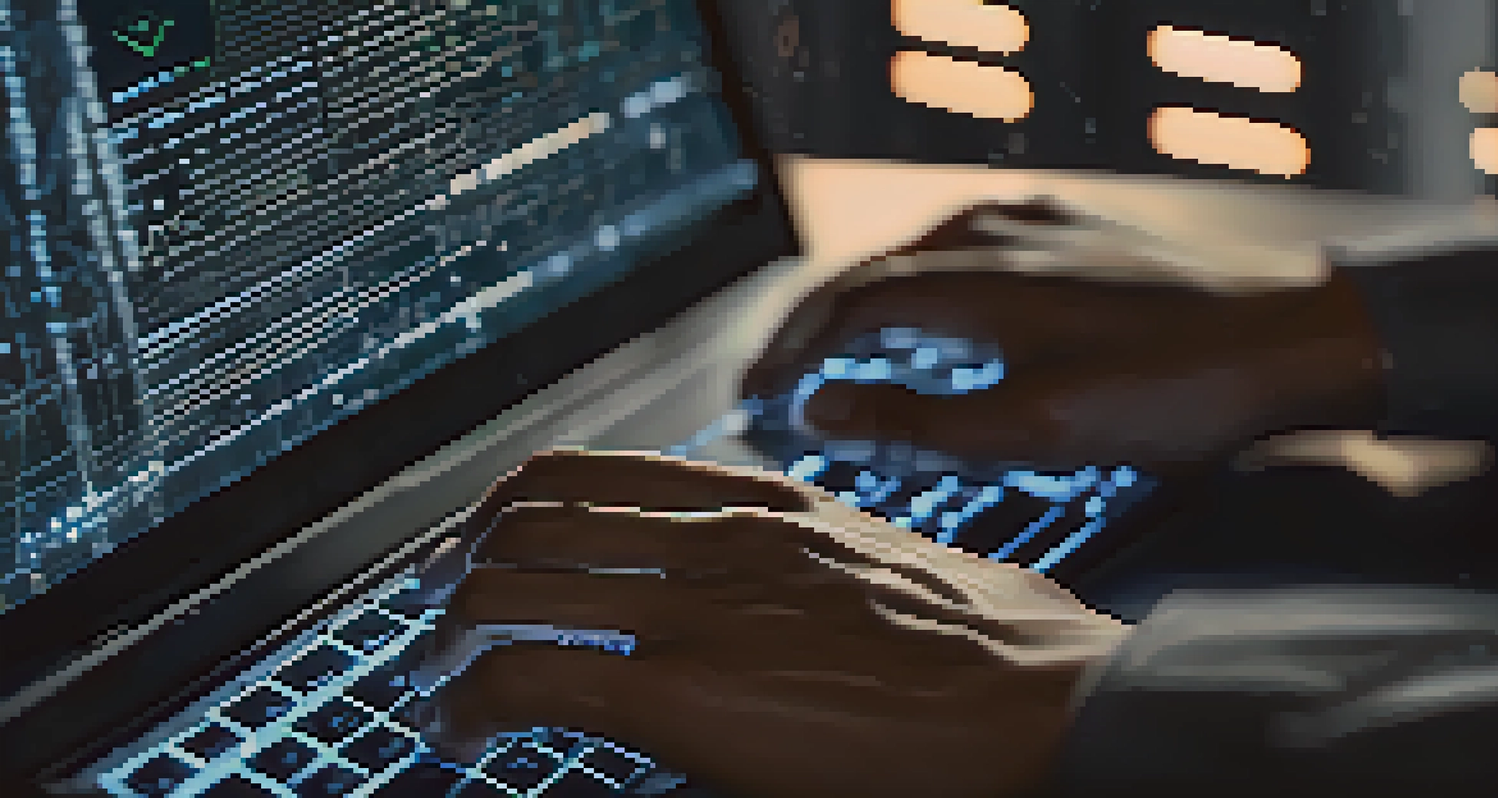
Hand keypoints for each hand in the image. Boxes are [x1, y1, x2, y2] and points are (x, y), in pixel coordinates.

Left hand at [425, 449, 1127, 797]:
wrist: (1045, 704)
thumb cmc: (999, 650)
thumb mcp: (888, 573)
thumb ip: (811, 569)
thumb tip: (777, 604)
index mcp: (767, 504)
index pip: (598, 475)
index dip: (516, 504)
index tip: (488, 537)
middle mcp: (715, 536)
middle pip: (531, 518)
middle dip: (458, 563)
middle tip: (431, 607)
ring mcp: (694, 606)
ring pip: (509, 584)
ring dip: (448, 635)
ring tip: (433, 680)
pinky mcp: (681, 689)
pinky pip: (528, 679)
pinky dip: (470, 703)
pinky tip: (463, 731)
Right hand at [742, 199, 1384, 474]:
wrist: (1294, 338)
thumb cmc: (1172, 390)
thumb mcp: (1036, 427)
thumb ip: (920, 420)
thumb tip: (820, 409)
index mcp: (974, 279)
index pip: (847, 307)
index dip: (791, 353)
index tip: (754, 399)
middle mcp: (995, 234)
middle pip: (869, 270)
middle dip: (812, 326)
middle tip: (774, 374)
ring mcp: (1038, 224)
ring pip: (915, 249)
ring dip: (863, 297)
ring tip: (834, 340)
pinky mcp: (1074, 230)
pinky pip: (968, 239)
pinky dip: (922, 273)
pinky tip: (933, 291)